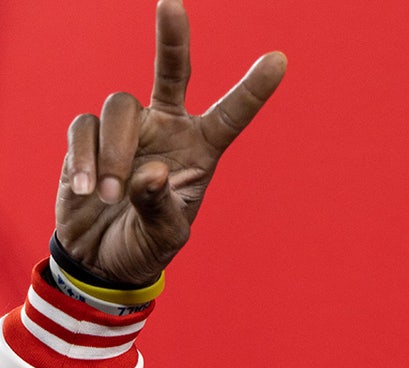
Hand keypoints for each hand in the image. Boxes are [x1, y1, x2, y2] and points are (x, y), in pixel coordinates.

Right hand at [55, 0, 286, 286]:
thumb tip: (147, 173)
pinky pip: (85, 127)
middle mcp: (167, 128)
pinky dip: (85, 157)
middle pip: (172, 72)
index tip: (280, 59)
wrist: (101, 256)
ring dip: (115, 153)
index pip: (231, 115)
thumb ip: (159, 207)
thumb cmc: (146, 243)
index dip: (254, 88)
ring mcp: (128, 128)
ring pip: (119, 107)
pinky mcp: (89, 135)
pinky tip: (87, 190)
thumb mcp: (165, 236)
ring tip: (110, 196)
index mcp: (202, 149)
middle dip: (171, 38)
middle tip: (171, 3)